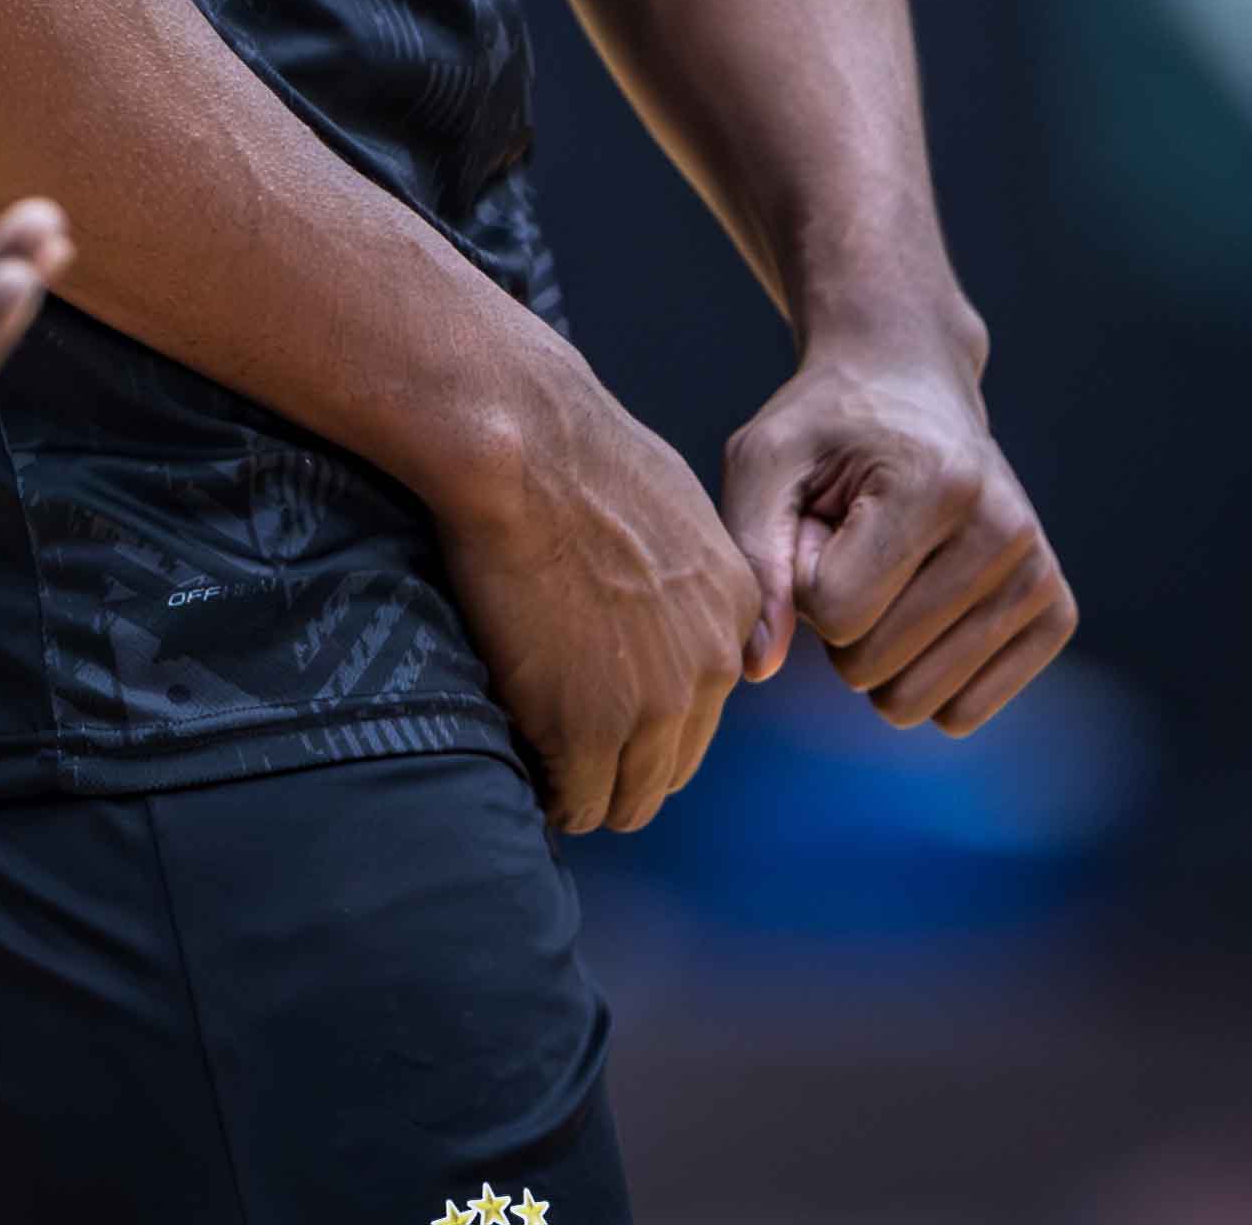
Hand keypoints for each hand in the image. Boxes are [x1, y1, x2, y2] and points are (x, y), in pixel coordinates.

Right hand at [432, 355, 760, 832]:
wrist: (527, 448)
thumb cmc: (577, 452)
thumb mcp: (674, 507)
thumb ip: (687, 578)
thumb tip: (660, 613)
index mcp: (734, 612)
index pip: (704, 710)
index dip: (647, 717)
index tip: (599, 704)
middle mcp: (711, 667)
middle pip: (672, 769)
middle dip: (620, 764)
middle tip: (561, 741)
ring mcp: (653, 705)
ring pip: (629, 801)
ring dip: (585, 787)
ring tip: (536, 754)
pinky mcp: (589, 728)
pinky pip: (576, 803)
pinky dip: (547, 792)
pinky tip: (517, 754)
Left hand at [725, 334, 1074, 735]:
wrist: (913, 383)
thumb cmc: (828, 428)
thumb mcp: (766, 463)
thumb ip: (754, 559)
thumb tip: (758, 666)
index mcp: (937, 483)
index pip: (835, 611)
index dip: (803, 575)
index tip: (819, 519)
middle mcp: (1005, 531)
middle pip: (872, 664)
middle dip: (838, 616)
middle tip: (854, 540)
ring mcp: (1039, 575)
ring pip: (914, 699)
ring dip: (877, 644)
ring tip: (887, 564)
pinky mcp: (1056, 613)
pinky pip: (962, 714)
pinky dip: (923, 673)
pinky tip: (924, 599)